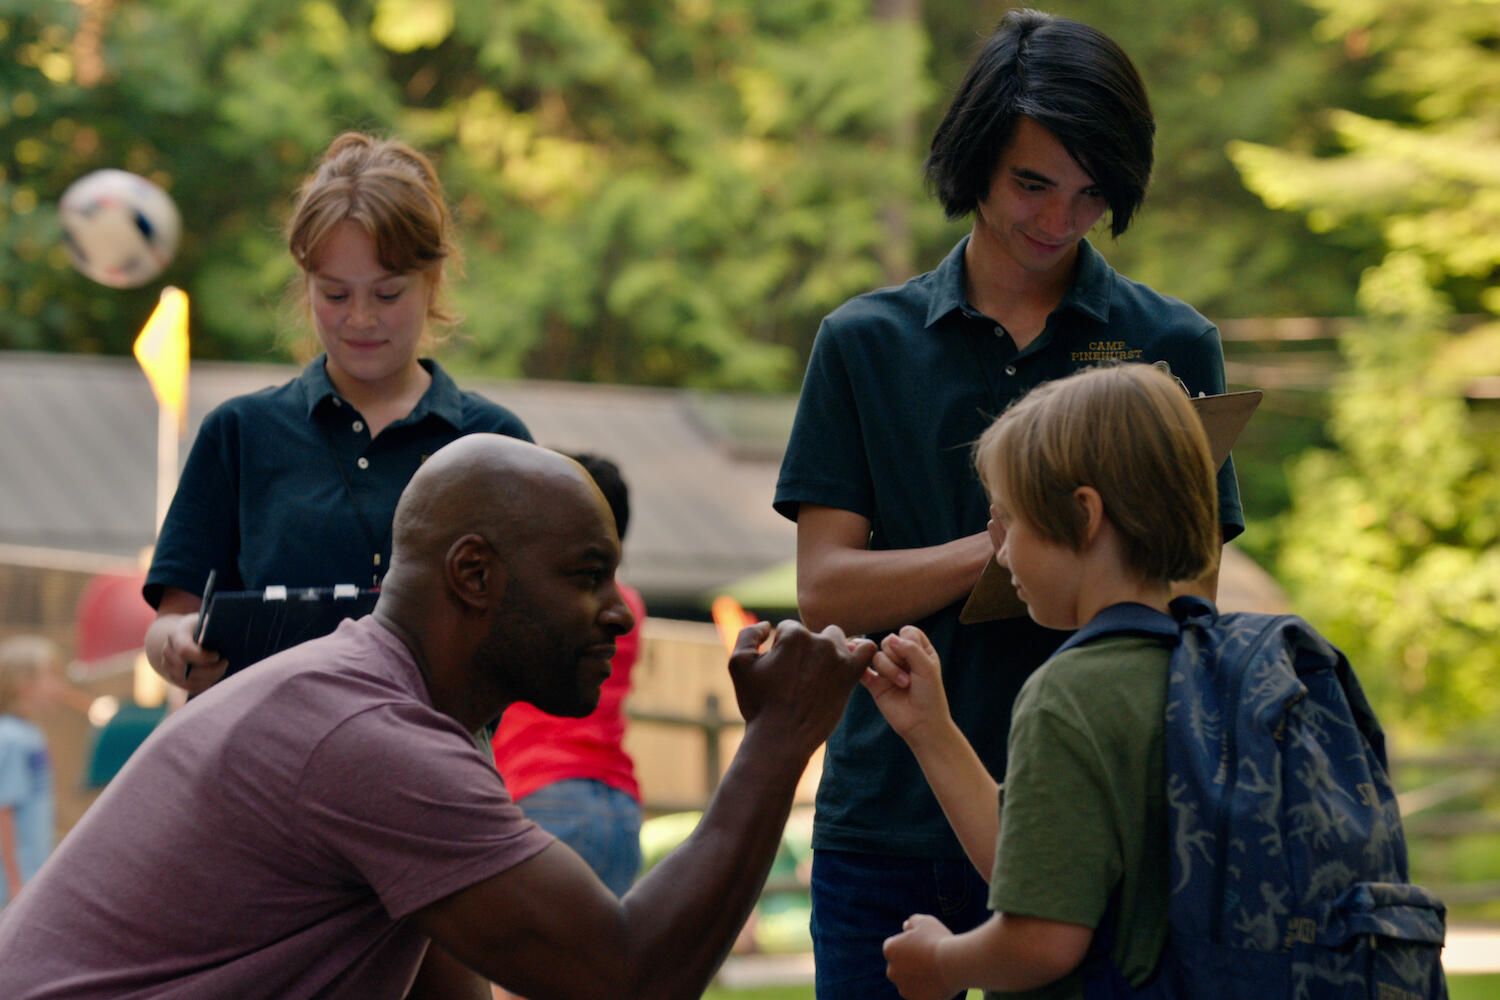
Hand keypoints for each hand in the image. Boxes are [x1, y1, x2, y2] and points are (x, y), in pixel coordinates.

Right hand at [158, 613, 227, 695]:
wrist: (186, 633)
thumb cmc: (202, 626)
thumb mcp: (207, 621)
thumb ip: (207, 629)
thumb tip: (202, 643)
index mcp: (175, 635)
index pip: (184, 651)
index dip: (202, 657)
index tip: (217, 655)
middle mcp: (168, 651)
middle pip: (186, 669)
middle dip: (210, 669)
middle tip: (225, 662)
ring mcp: (168, 666)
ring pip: (188, 681)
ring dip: (209, 678)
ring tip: (222, 668)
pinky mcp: (173, 677)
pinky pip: (189, 688)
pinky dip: (205, 684)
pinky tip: (215, 676)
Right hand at [727, 620, 875, 753]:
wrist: (781, 738)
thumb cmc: (759, 704)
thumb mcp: (738, 664)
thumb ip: (749, 634)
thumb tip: (768, 625)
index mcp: (793, 636)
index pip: (788, 629)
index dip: (780, 649)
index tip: (779, 671)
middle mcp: (818, 642)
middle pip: (814, 633)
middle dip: (806, 649)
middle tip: (798, 676)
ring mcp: (838, 658)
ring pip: (837, 639)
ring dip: (829, 651)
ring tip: (818, 676)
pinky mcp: (851, 675)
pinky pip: (867, 650)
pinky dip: (860, 651)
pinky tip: (847, 665)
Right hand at [860, 626, 950, 747]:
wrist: (922, 724)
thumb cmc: (930, 696)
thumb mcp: (927, 668)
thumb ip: (910, 649)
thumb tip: (889, 638)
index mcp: (919, 650)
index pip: (907, 631)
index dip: (908, 641)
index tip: (916, 658)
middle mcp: (902, 658)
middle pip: (888, 642)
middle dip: (897, 658)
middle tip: (910, 677)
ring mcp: (887, 671)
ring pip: (876, 655)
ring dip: (889, 669)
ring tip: (902, 685)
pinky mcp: (875, 684)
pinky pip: (861, 670)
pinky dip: (858, 666)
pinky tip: (856, 662)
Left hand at [884, 913, 955, 999]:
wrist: (954, 964)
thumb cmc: (938, 940)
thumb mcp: (925, 922)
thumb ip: (912, 922)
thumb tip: (906, 927)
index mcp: (890, 949)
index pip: (894, 946)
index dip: (908, 944)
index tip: (923, 944)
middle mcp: (892, 971)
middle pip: (900, 965)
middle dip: (911, 962)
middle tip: (931, 958)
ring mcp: (903, 988)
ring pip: (910, 981)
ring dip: (919, 977)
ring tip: (938, 970)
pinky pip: (920, 994)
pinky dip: (927, 990)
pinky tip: (940, 982)